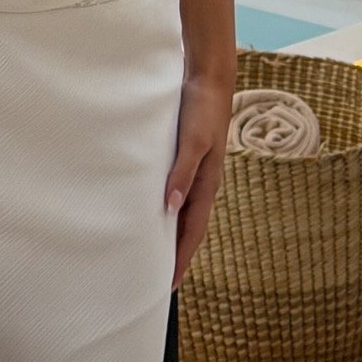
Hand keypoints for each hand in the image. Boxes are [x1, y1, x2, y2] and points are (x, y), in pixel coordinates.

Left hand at [165, 71, 231, 288]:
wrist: (209, 78)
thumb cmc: (203, 108)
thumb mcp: (193, 141)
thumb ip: (183, 172)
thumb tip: (171, 207)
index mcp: (208, 184)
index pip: (193, 232)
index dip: (181, 258)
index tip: (169, 284)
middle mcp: (203, 183)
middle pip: (188, 227)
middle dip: (176, 253)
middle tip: (158, 278)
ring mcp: (195, 171)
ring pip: (182, 210)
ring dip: (170, 232)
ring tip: (152, 251)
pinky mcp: (185, 157)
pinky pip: (176, 191)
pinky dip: (166, 206)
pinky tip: (152, 208)